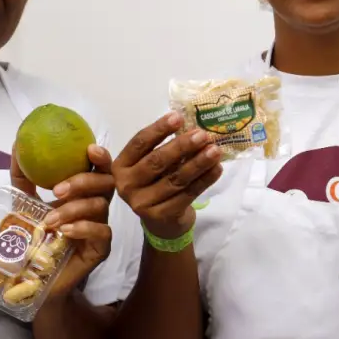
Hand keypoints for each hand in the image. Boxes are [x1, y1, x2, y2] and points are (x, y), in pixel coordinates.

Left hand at [12, 143, 114, 299]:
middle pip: (106, 183)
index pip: (99, 169)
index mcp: (82, 192)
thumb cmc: (33, 237)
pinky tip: (65, 231)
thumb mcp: (24, 202)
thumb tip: (17, 144)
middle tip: (58, 189)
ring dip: (73, 209)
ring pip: (100, 207)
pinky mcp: (101, 249)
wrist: (32, 277)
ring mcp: (100, 227)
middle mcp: (95, 206)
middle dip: (84, 181)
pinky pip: (102, 232)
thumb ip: (23, 176)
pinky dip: (83, 228)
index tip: (89, 149)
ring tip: (50, 221)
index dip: (100, 157)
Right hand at [112, 112, 221, 241]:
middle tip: (202, 135)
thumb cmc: (156, 182)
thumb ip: (164, 146)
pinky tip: (217, 168)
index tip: (178, 117)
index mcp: (121, 165)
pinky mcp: (161, 216)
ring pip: (175, 178)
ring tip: (215, 150)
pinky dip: (204, 180)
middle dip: (182, 146)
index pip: (139, 143)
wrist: (161, 221)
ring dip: (198, 163)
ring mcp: (142, 203)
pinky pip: (187, 194)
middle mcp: (126, 184)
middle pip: (157, 161)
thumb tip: (192, 126)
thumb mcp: (151, 164)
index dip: (159, 129)